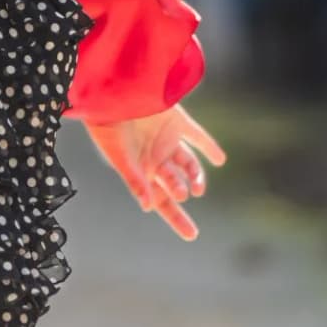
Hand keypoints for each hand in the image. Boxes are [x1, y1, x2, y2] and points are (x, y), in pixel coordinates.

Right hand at [82, 104, 227, 240]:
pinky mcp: (176, 121)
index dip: (175, 217)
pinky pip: (196, 137)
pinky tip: (220, 159)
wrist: (111, 91)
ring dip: (196, 175)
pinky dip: (209, 147)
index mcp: (140, 170)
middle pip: (174, 184)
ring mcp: (166, 140)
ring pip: (188, 163)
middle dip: (181, 192)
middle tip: (184, 193)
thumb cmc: (107, 126)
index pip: (160, 200)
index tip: (191, 235)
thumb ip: (134, 180)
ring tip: (198, 186)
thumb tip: (147, 207)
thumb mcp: (119, 156)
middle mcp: (155, 158)